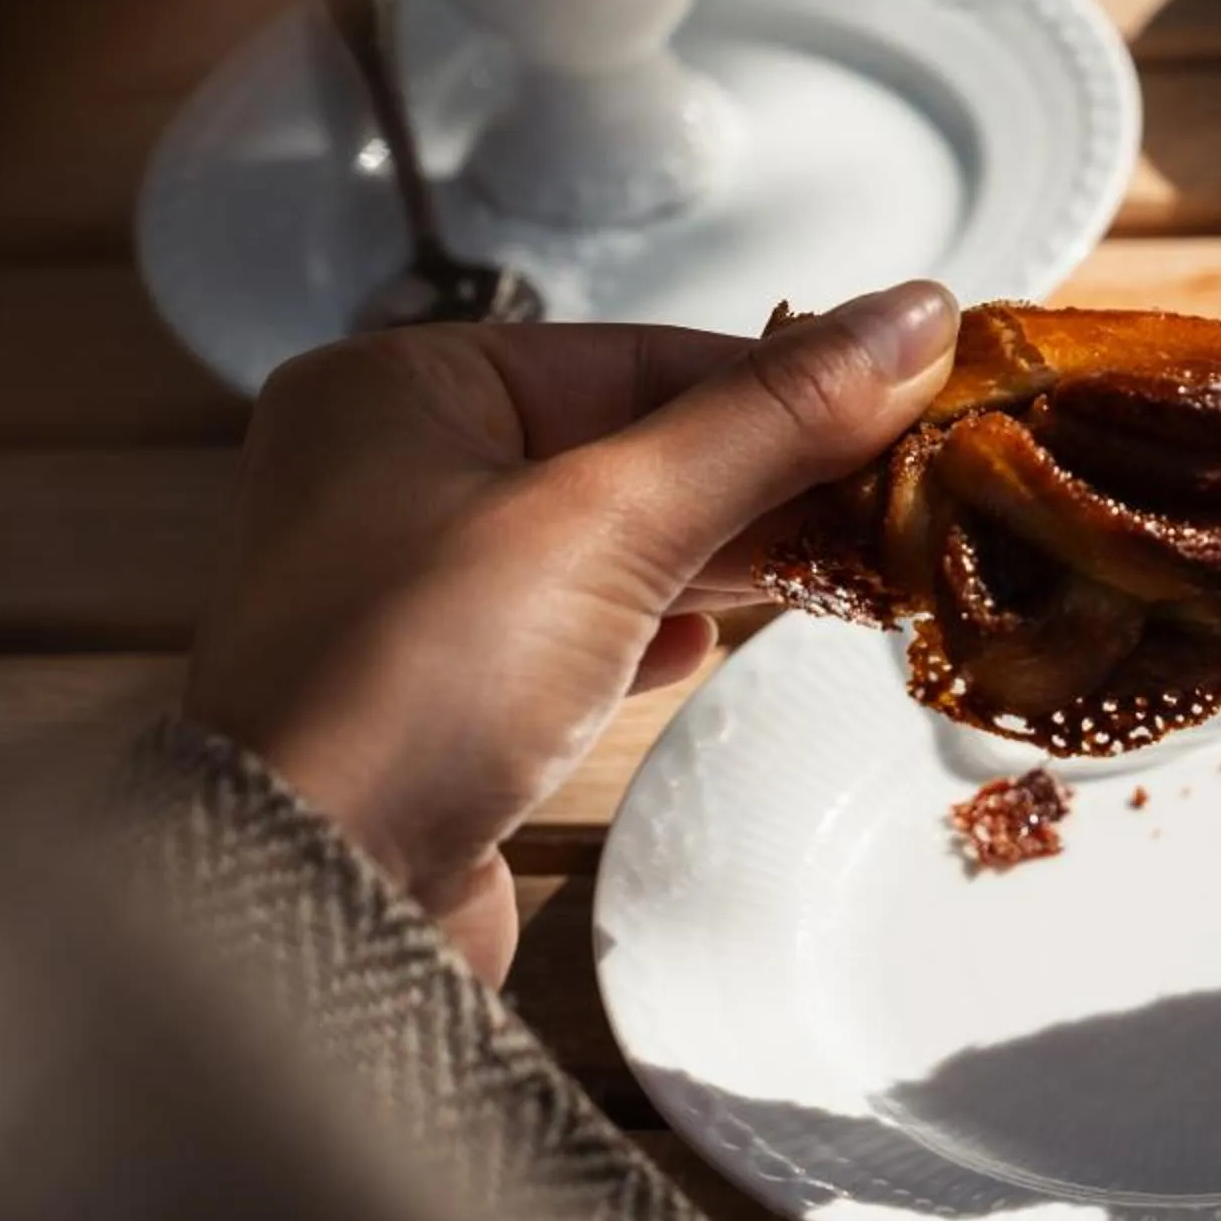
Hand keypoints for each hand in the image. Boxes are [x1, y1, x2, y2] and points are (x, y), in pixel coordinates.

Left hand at [184, 283, 958, 980]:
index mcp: (399, 390)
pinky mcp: (441, 702)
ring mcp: (411, 597)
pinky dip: (654, 628)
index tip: (912, 402)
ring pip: (612, 543)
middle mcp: (390, 477)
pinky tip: (703, 642)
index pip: (640, 353)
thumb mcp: (613, 519)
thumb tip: (913, 314)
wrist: (306, 906)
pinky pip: (578, 633)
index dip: (785, 382)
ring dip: (725, 555)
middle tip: (897, 495)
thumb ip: (771, 418)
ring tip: (839, 563)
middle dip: (764, 474)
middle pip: (631, 444)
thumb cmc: (414, 682)